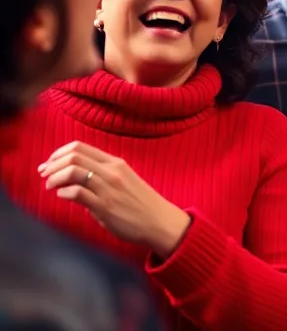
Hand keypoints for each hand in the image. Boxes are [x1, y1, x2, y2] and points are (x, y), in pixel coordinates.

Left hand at [40, 141, 190, 258]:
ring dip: (54, 178)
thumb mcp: (123, 180)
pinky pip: (77, 193)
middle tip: (44, 175)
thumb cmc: (140, 203)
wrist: (159, 221)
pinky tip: (63, 197)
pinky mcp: (105, 206)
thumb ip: (101, 176)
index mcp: (115, 163)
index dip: (58, 153)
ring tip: (50, 186)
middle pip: (73, 156)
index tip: (49, 164)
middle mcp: (111, 171)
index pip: (80, 147)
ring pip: (73, 171)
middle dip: (52, 165)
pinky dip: (63, 193)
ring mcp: (108, 188)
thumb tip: (73, 180)